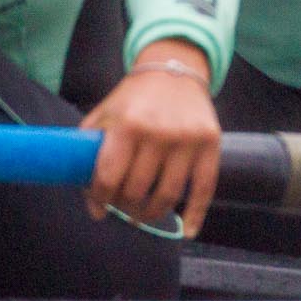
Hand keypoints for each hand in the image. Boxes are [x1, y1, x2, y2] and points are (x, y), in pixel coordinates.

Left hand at [79, 39, 221, 236]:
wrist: (174, 69)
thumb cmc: (133, 98)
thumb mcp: (104, 115)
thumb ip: (89, 152)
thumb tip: (92, 202)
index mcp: (128, 126)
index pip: (108, 178)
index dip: (100, 199)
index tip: (100, 208)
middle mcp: (159, 133)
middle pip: (138, 190)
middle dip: (126, 206)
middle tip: (124, 208)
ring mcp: (188, 139)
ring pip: (168, 195)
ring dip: (152, 213)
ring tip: (143, 215)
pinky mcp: (211, 142)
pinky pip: (205, 188)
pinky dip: (197, 215)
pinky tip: (188, 231)